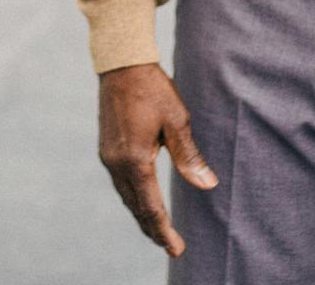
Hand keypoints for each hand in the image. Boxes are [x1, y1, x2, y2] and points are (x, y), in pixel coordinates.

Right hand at [97, 63, 217, 256]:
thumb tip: (207, 184)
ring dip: (142, 214)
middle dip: (153, 229)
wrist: (121, 64)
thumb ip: (189, 156)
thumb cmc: (152, 89)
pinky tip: (143, 199)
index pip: (151, 207)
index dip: (164, 231)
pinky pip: (121, 183)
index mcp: (136, 160)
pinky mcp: (107, 148)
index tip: (176, 249)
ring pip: (127, 196)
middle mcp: (117, 164)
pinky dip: (134, 197)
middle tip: (171, 247)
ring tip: (158, 229)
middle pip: (136, 207)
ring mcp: (108, 156)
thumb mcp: (177, 121)